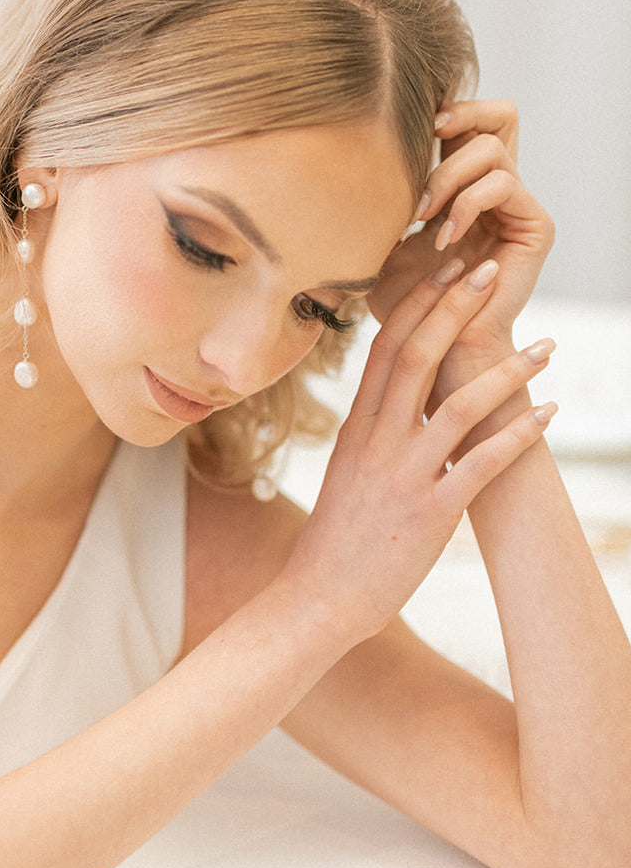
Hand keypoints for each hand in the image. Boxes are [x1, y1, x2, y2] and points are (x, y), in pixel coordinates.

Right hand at [289, 255, 555, 637]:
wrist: (318, 597)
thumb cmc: (337, 537)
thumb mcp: (348, 469)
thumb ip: (373, 431)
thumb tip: (398, 397)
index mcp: (357, 426)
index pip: (387, 346)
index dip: (419, 303)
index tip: (448, 269)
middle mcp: (378, 441)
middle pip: (417, 356)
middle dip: (456, 309)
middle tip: (489, 273)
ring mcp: (403, 475)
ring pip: (457, 405)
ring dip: (506, 371)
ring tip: (545, 347)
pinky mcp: (431, 513)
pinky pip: (482, 465)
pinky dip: (519, 437)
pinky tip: (549, 417)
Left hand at [368, 101, 553, 368]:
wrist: (438, 347)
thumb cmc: (407, 304)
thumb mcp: (381, 246)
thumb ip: (376, 209)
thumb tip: (339, 170)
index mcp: (468, 186)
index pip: (474, 121)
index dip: (449, 110)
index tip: (411, 128)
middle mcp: (499, 190)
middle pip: (503, 115)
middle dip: (462, 116)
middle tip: (429, 137)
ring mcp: (518, 207)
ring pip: (492, 149)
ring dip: (447, 176)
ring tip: (423, 215)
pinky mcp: (534, 227)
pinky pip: (503, 185)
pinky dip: (465, 204)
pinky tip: (441, 237)